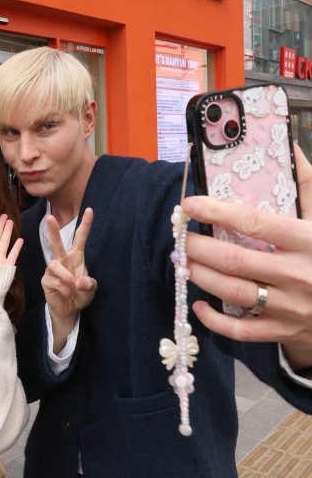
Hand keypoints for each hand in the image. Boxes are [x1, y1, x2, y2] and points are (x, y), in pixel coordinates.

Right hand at [42, 208, 96, 332]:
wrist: (69, 310)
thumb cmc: (80, 294)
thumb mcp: (91, 289)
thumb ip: (88, 284)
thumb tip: (78, 281)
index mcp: (76, 257)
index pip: (80, 238)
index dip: (85, 224)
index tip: (90, 210)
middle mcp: (63, 260)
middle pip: (56, 242)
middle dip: (53, 230)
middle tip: (50, 218)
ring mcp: (52, 269)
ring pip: (55, 265)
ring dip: (66, 277)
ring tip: (73, 288)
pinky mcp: (46, 280)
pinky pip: (54, 280)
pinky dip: (64, 288)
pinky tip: (67, 293)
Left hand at [182, 145, 311, 368]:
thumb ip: (307, 183)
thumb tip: (288, 147)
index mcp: (309, 241)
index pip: (255, 223)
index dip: (217, 212)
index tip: (190, 205)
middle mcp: (298, 275)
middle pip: (235, 260)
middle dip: (199, 248)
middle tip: (179, 239)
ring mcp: (290, 307)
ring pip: (232, 292)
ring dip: (200, 276)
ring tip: (183, 263)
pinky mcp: (283, 330)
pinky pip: (241, 330)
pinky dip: (214, 320)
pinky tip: (199, 303)